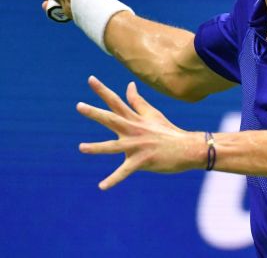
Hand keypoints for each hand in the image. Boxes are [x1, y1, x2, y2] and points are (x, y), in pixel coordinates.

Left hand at [77, 76, 204, 189]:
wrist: (188, 148)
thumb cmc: (169, 132)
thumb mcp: (153, 114)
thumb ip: (137, 101)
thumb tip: (129, 85)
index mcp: (135, 119)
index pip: (117, 102)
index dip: (103, 91)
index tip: (90, 79)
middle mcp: (134, 130)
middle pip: (112, 119)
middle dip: (95, 113)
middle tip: (79, 106)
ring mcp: (138, 145)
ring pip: (114, 146)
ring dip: (97, 147)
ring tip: (81, 148)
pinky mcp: (142, 161)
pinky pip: (125, 171)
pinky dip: (113, 180)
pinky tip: (102, 186)